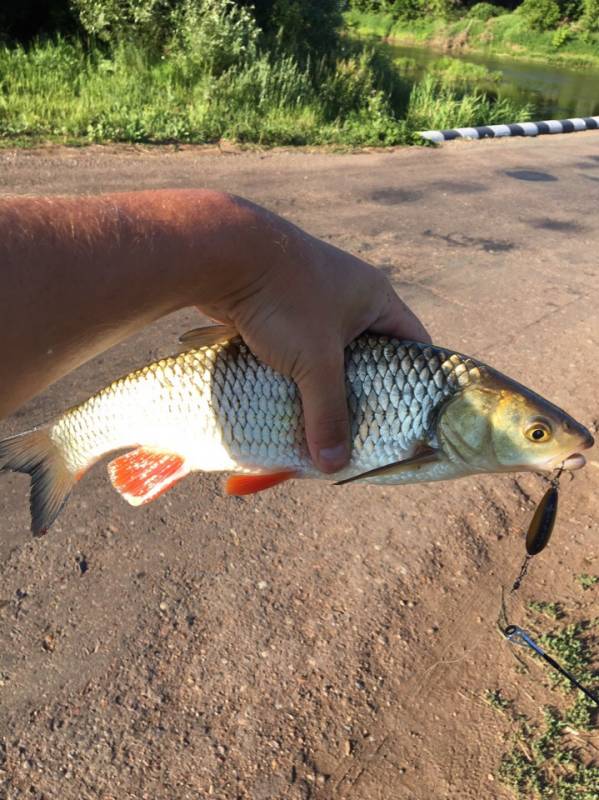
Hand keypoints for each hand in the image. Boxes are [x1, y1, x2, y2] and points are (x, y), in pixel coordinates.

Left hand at [193, 199, 430, 472]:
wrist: (223, 253)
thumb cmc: (285, 299)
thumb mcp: (315, 362)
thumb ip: (328, 414)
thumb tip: (333, 465)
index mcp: (375, 299)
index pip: (414, 345)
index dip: (416, 383)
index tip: (411, 418)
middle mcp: (348, 297)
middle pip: (368, 358)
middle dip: (362, 396)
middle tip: (362, 432)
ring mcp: (312, 302)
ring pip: (327, 358)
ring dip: (323, 389)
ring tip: (323, 424)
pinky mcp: (280, 310)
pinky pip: (295, 353)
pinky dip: (293, 378)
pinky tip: (287, 403)